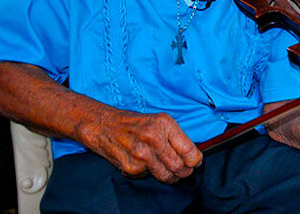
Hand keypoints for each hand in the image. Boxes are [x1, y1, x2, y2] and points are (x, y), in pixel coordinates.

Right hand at [79, 110, 201, 183]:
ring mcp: (142, 155)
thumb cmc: (134, 123)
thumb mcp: (159, 121)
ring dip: (171, 176)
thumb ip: (176, 137)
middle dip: (185, 171)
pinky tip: (146, 164)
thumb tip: (193, 155)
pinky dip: (150, 174)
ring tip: (169, 170)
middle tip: (184, 170)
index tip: (196, 163)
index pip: (189, 151)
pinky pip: (149, 177)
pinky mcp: (132, 167)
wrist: (103, 125)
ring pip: (167, 176)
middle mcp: (154, 139)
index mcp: (165, 125)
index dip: (196, 161)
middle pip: (180, 167)